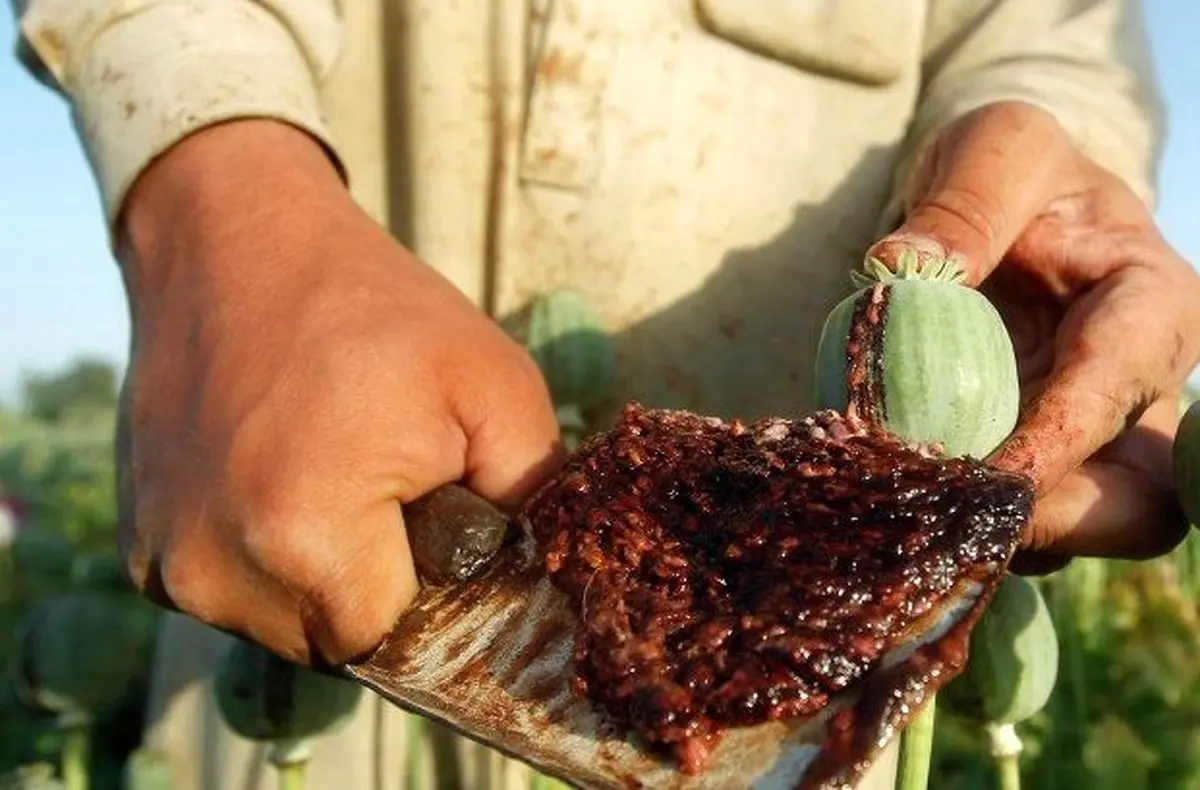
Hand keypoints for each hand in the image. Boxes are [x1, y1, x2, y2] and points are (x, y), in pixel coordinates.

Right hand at [114, 120, 562, 664]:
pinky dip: (263, 559)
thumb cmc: (376, 309)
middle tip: (387, 493)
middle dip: (375, 587)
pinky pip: (230, 593)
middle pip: (333, 642)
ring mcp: (166, 562)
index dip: (429, 592)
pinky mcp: (138, 548)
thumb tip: (538, 576)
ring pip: (278, 624)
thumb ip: (532, 498)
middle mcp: (216, 570)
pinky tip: (279, 481)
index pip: (394, 642)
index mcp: (304, 535)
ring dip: (315, 579)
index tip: (438, 527)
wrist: (235, 241)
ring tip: (331, 479)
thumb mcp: (496, 385)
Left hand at [867, 101, 1199, 568]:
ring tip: (912, 517)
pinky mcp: (1037, 463)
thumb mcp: (996, 147)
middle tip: (956, 521)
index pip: (1118, 387)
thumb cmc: (1009, 169)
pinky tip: (898, 504)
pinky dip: (963, 524)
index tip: (984, 478)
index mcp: (1152, 303)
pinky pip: (1017, 520)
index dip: (1057, 442)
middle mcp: (1140, 387)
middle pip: (1140, 502)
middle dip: (1057, 523)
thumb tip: (899, 270)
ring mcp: (1090, 437)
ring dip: (1000, 535)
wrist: (998, 208)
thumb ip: (966, 200)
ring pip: (1081, 529)